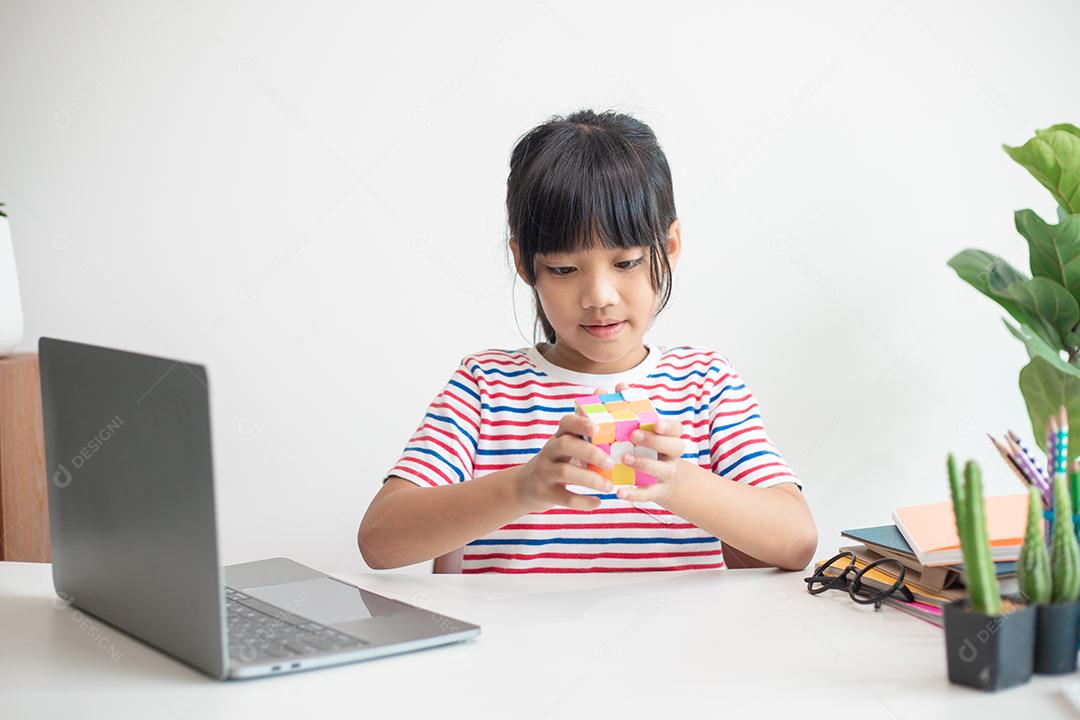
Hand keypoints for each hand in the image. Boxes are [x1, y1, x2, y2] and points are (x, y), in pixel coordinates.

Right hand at [513, 411, 615, 512]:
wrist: (527, 486)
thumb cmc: (558, 460)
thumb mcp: (568, 442)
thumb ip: (585, 423)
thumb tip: (602, 390)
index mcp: (559, 436)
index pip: (566, 423)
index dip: (580, 423)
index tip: (597, 427)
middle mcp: (550, 451)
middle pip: (566, 445)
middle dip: (590, 453)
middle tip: (611, 462)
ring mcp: (545, 472)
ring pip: (565, 472)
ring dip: (590, 479)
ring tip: (609, 486)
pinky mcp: (545, 493)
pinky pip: (564, 498)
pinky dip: (583, 501)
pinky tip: (597, 502)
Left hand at [598, 382, 686, 503]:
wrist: (660, 480)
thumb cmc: (645, 447)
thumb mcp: (640, 427)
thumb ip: (628, 408)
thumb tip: (614, 386)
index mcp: (669, 436)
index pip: (676, 428)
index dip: (668, 426)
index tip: (656, 423)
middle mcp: (672, 454)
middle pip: (675, 446)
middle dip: (655, 440)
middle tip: (633, 435)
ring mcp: (666, 474)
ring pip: (662, 469)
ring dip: (644, 463)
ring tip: (624, 459)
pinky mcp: (657, 492)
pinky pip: (648, 494)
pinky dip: (635, 494)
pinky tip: (619, 492)